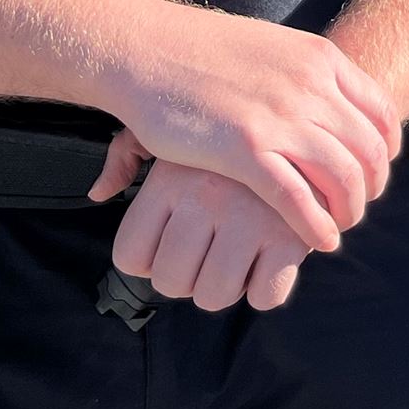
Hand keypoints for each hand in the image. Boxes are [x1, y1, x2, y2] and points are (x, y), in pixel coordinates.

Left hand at [98, 139, 311, 312]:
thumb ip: (128, 153)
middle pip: (170, 282)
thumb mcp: (175, 125)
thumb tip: (99, 191)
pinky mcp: (293, 235)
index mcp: (170, 176)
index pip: (131, 257)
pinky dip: (266, 287)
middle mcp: (205, 198)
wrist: (309, 111)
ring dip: (225, 284)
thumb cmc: (231, 127)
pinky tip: (272, 254)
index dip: (150, 259)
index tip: (173, 240)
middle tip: (210, 250)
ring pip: (214, 297)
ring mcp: (250, 218)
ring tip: (240, 252)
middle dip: (188, 277)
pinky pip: (265, 296)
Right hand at [102, 5, 398, 254]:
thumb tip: (326, 99)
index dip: (385, 151)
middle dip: (371, 187)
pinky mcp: (244, 149)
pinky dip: (316, 226)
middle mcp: (310, 86)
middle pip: (368, 150)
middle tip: (357, 208)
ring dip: (349, 211)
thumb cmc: (202, 51)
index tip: (374, 173)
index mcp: (320, 58)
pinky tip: (318, 241)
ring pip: (342, 177)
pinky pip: (298, 199)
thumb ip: (304, 74)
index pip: (380, 112)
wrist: (148, 47)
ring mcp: (280, 117)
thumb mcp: (272, 48)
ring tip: (338, 228)